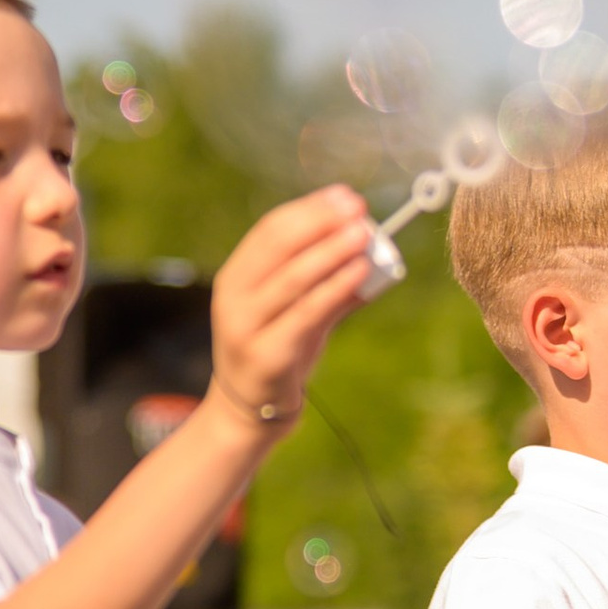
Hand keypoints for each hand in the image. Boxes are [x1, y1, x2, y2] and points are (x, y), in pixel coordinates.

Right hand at [208, 187, 378, 430]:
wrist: (249, 412)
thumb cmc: (276, 352)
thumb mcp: (295, 312)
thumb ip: (327, 285)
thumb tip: (373, 253)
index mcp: (236, 277)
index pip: (270, 230)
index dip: (310, 209)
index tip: (345, 196)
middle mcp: (234, 298)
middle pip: (278, 246)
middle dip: (321, 222)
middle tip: (358, 209)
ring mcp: (246, 327)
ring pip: (292, 277)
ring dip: (331, 251)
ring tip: (363, 233)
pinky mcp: (267, 354)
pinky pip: (306, 313)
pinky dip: (334, 288)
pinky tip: (359, 272)